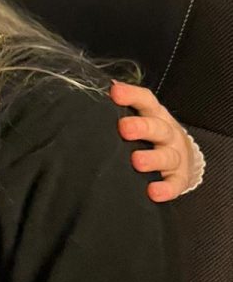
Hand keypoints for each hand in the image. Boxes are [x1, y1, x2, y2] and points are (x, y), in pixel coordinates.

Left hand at [111, 81, 199, 201]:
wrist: (183, 157)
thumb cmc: (150, 135)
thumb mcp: (140, 117)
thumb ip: (120, 107)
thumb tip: (100, 89)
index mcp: (154, 115)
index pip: (146, 100)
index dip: (131, 95)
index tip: (115, 92)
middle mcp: (167, 133)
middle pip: (158, 127)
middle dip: (142, 127)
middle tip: (124, 128)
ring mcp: (175, 156)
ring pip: (167, 156)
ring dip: (152, 158)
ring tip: (137, 162)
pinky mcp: (179, 178)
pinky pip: (174, 184)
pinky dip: (165, 189)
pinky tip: (154, 192)